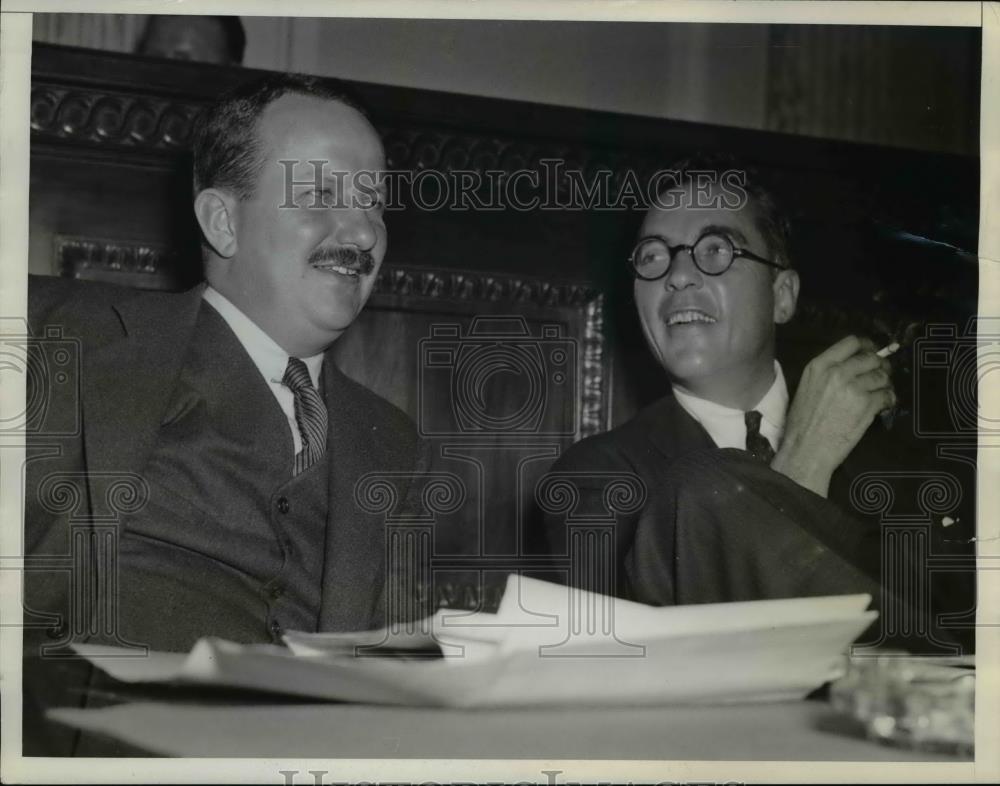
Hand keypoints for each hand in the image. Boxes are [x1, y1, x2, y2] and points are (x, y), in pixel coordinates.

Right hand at [772, 335, 895, 496]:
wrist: (806, 450)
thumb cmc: (801, 423)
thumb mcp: (807, 387)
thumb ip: (827, 372)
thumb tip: (851, 366)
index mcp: (819, 366)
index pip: (851, 342)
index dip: (866, 346)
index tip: (871, 352)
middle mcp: (838, 372)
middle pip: (871, 358)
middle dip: (879, 366)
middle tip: (879, 375)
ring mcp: (855, 388)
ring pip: (882, 376)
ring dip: (884, 384)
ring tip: (879, 394)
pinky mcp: (868, 404)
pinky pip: (888, 394)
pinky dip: (889, 400)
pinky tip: (882, 406)